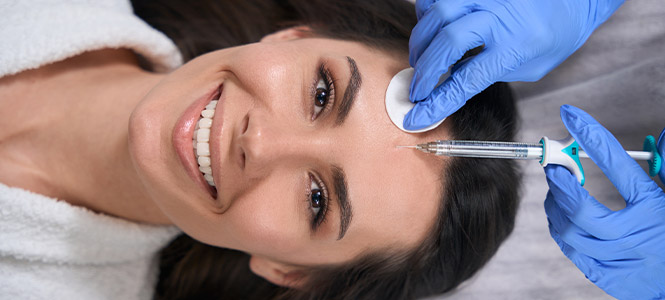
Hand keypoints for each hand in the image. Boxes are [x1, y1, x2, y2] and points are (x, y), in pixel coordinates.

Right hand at [404, 0, 624, 129]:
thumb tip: (449, 81)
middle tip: (418, 88)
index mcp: (517, 47)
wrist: (574, 1)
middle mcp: (500, 17)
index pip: (468, 79)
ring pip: (438, 12)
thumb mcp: (528, 68)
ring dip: (421, 40)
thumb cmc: (554, 37)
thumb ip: (489, 74)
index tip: (418, 116)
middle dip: (425, 69)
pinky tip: (430, 29)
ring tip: (421, 58)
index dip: (438, 101)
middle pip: (448, 41)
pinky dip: (427, 13)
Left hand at [544, 105, 664, 299]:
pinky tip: (562, 215)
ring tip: (557, 190)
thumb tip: (660, 138)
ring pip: (569, 233)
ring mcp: (619, 262)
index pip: (618, 166)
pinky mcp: (607, 278)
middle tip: (554, 165)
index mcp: (653, 210)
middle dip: (561, 182)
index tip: (572, 115)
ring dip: (556, 206)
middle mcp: (634, 238)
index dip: (592, 136)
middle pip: (581, 210)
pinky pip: (572, 252)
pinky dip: (561, 229)